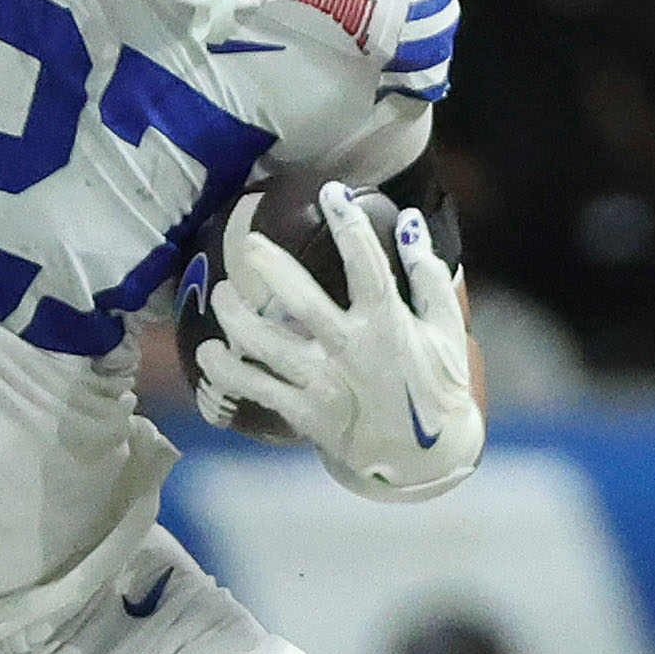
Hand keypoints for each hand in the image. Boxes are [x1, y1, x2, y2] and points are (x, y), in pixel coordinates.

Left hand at [194, 186, 480, 499]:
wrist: (424, 459)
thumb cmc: (435, 385)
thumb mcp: (445, 330)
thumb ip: (428, 276)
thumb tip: (409, 221)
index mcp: (389, 327)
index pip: (368, 268)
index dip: (349, 228)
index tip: (331, 193)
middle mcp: (351, 353)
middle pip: (303, 304)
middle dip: (272, 269)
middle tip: (249, 244)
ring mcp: (324, 385)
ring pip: (267, 348)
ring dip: (237, 319)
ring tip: (222, 295)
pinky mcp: (304, 413)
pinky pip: (256, 389)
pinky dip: (228, 372)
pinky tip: (209, 353)